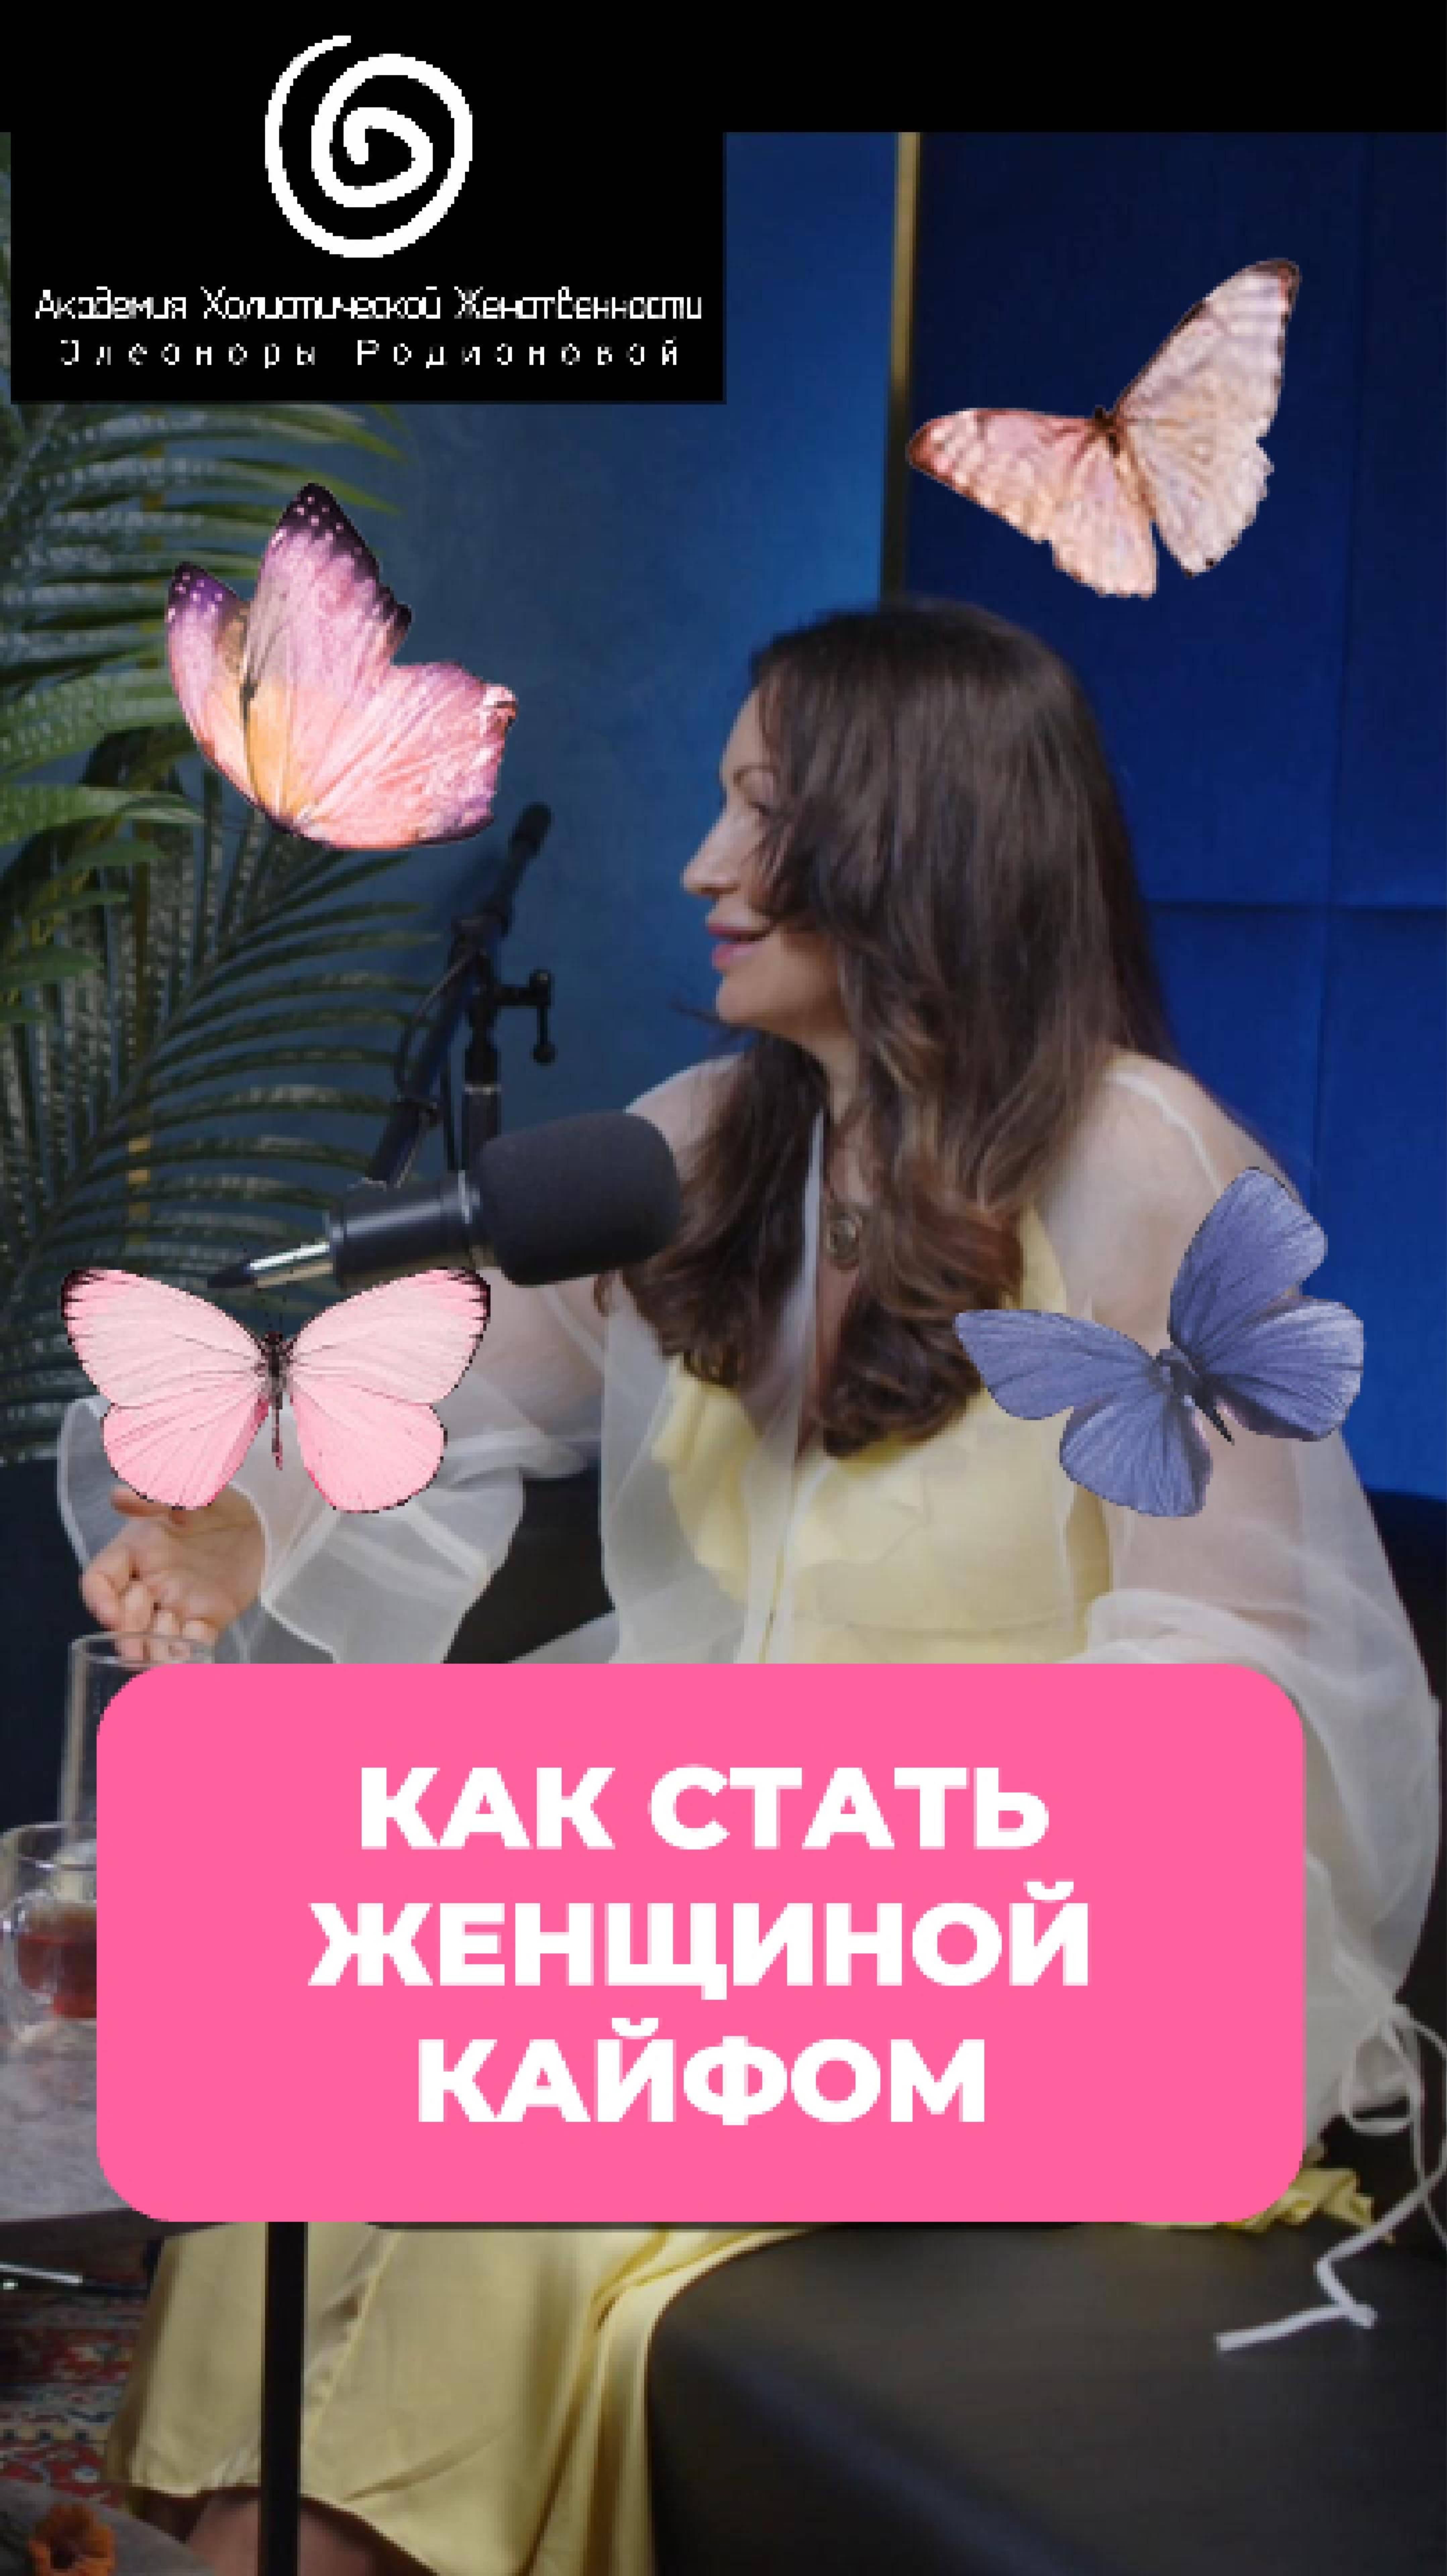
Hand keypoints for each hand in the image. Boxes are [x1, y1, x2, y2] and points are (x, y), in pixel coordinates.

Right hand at [80, 1483, 265, 1656]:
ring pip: (156, 1634)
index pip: (102, 1578)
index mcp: (136, 1550)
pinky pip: (193, 1640)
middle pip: (126, 1615)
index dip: (99, 1598)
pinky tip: (189, 1664)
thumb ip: (156, 1494)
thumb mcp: (190, 1490)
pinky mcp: (207, 1617)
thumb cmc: (220, 1501)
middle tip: (134, 1651)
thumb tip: (118, 1495)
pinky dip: (190, 1654)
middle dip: (127, 1635)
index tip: (109, 1615)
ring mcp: (178, 1602)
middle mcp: (151, 1581)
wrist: (265, 1518)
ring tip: (157, 1668)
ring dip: (154, 1651)